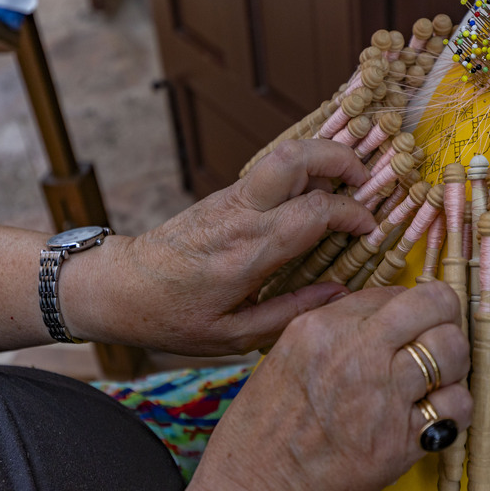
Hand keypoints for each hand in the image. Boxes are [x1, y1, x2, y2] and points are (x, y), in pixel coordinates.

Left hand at [81, 139, 376, 355]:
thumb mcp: (234, 335)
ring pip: (284, 154)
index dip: (353, 214)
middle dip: (341, 157)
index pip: (315, 210)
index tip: (370, 230)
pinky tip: (318, 195)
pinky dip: (303, 172)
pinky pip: (271, 171)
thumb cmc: (173, 318)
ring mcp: (231, 199)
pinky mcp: (225, 196)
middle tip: (367, 180)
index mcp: (248, 252)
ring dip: (323, 158)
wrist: (119, 287)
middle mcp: (241, 215)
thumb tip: (339, 294)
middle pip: (297, 157)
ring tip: (349, 184)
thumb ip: (291, 313)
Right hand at [146, 281, 472, 490]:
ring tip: (436, 381)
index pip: (395, 292)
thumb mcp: (287, 355)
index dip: (412, 308)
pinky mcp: (402, 439)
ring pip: (453, 350)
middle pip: (435, 305)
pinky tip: (435, 415)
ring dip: (454, 364)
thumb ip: (335, 328)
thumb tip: (383, 311)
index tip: (413, 324)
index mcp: (322, 326)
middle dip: (445, 320)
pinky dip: (455, 409)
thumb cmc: (267, 428)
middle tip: (438, 341)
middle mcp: (356, 352)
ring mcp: (382, 395)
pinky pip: (457, 405)